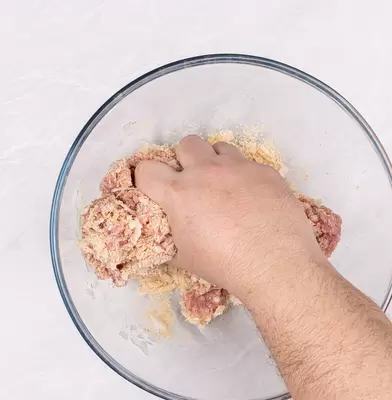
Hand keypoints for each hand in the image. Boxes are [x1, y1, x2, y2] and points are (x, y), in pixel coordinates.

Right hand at [135, 135, 326, 297]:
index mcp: (178, 192)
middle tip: (193, 184)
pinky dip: (245, 178)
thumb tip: (162, 236)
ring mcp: (238, 168)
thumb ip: (168, 237)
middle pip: (186, 144)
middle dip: (185, 160)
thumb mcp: (183, 257)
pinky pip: (249, 164)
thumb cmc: (223, 264)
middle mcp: (206, 171)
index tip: (152, 189)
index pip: (146, 169)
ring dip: (216, 162)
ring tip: (223, 186)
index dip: (146, 178)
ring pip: (219, 147)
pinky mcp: (265, 172)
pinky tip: (252, 200)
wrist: (276, 265)